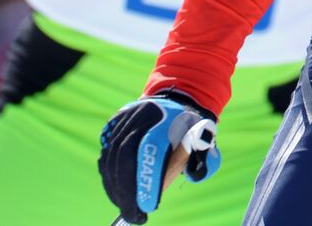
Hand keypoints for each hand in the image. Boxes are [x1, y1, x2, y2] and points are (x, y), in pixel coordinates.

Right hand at [99, 91, 220, 223]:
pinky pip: (107, 151)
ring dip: (114, 184)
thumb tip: (194, 174)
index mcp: (170, 118)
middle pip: (126, 153)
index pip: (152, 150)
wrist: (178, 100)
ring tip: (123, 204)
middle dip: (125, 188)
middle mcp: (145, 114)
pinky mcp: (116, 122)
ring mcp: (127, 116)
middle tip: (131, 212)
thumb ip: (202, 159)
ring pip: (112, 154)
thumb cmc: (193, 129)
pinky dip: (109, 173)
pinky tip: (116, 189)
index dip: (147, 180)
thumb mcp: (204, 141)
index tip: (148, 206)